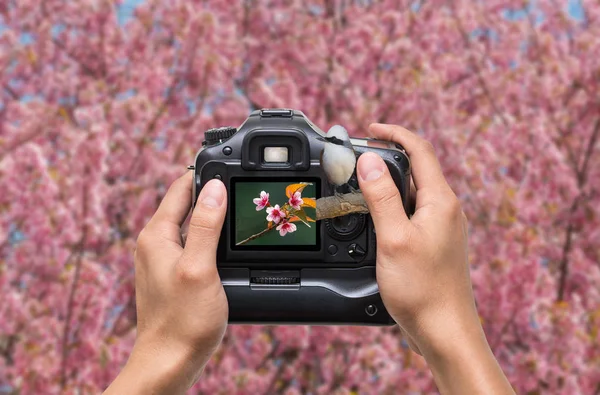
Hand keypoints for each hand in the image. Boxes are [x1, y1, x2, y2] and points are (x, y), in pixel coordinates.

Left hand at [105, 172, 227, 394]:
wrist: (170, 362)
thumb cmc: (183, 321)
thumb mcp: (199, 266)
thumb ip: (206, 225)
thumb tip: (213, 187)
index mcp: (156, 235)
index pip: (180, 188)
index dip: (204, 172)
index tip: (228, 162)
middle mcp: (155, 243)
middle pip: (185, 203)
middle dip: (211, 191)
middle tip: (241, 184)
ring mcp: (163, 260)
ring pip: (191, 224)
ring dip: (212, 215)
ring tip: (239, 208)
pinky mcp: (173, 274)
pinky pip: (193, 244)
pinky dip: (211, 237)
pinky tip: (228, 243)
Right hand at [357, 124, 513, 393]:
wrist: (444, 331)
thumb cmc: (423, 290)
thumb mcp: (394, 238)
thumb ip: (381, 197)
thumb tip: (370, 160)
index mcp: (441, 201)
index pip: (419, 151)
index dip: (394, 133)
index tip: (371, 128)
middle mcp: (445, 209)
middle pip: (416, 168)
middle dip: (387, 157)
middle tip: (357, 158)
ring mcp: (441, 226)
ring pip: (413, 191)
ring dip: (388, 182)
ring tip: (360, 185)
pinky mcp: (434, 242)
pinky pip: (413, 211)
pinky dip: (393, 204)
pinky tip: (375, 216)